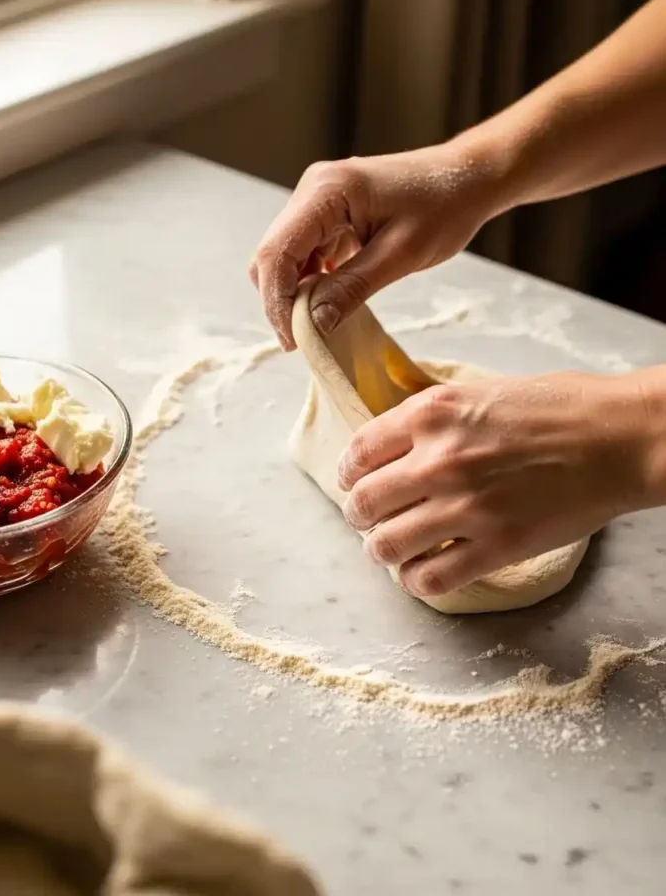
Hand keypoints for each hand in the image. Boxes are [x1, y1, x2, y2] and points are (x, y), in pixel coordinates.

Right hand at [249, 144, 505, 348]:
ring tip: (318, 325)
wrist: (468, 177)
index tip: (294, 341)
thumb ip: (352, 288)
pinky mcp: (328, 211)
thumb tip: (313, 325)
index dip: (277, 301)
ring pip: (285, 256)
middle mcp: (313, 189)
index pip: (277, 252)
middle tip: (304, 341)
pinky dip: (311, 280)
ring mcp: (318, 199)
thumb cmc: (445, 207)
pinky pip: (305, 251)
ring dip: (295, 292)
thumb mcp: (402, 254)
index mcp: (327, 191)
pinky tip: (330, 300)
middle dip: (282, 300)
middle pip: (273, 255)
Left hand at [339, 371, 662, 598]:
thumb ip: (437, 417)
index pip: (359, 450)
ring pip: (387, 546)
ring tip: (389, 551)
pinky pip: (431, 578)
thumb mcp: (483, 391)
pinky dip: (417, 580)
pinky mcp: (497, 546)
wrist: (621, 436)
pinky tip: (422, 572)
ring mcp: (466, 506)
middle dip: (359, 516)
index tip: (351, 483)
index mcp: (433, 412)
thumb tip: (400, 443)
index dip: (348, 473)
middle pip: (365, 503)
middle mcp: (439, 459)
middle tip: (367, 521)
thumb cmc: (563, 405)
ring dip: (382, 551)